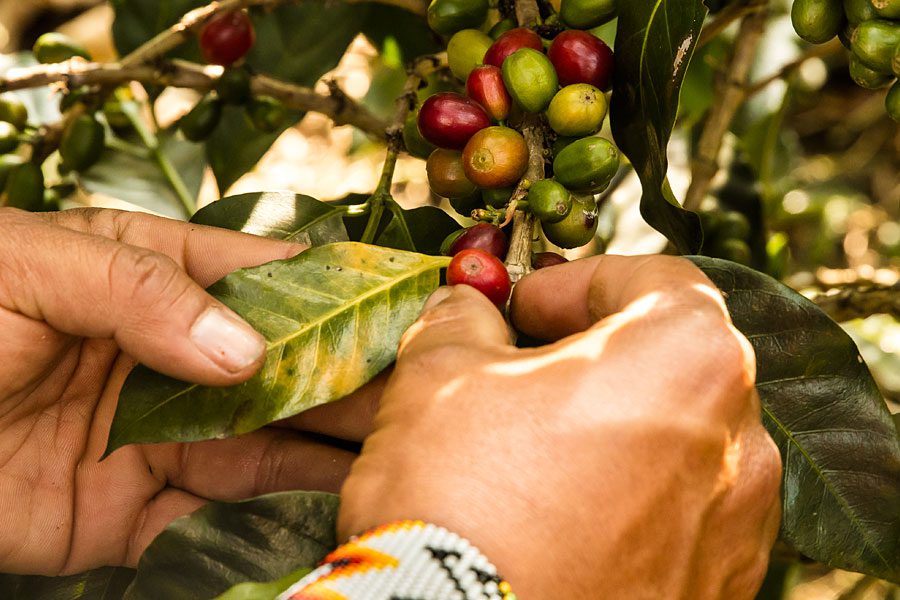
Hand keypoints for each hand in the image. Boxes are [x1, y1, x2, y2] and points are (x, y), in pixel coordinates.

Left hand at [0, 208, 375, 575]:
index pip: (265, 280)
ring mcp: (157, 438)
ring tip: (400, 456)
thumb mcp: (31, 268)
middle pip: (282, 371)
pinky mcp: (133, 514)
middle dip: (352, 380)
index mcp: (152, 279)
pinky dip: (274, 521)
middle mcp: (171, 358)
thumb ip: (142, 291)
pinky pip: (218, 518)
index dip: (337, 291)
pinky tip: (331, 515)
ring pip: (265, 447)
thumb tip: (246, 354)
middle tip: (426, 393)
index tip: (408, 304)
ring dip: (329, 452)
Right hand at [338, 255, 781, 598]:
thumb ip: (461, 321)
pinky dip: (626, 500)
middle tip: (520, 371)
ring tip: (532, 450)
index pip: (653, 279)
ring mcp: (736, 526)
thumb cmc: (461, 496)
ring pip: (674, 442)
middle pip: (667, 362)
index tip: (521, 307)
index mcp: (689, 357)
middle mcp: (740, 440)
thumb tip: (464, 313)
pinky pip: (677, 517)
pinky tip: (558, 516)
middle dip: (591, 355)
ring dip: (610, 428)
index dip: (576, 282)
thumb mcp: (440, 374)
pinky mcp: (715, 589)